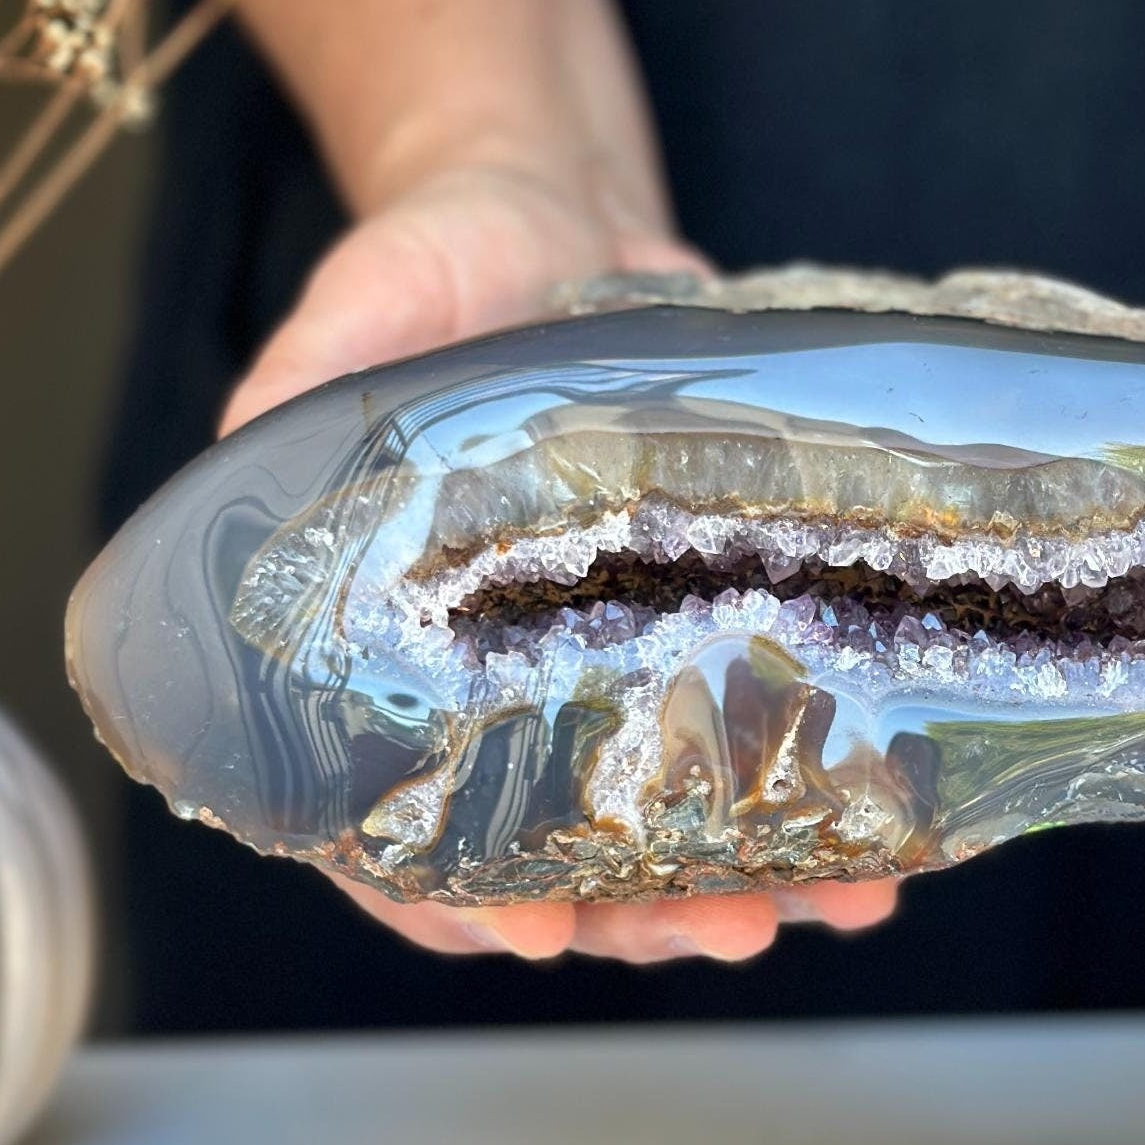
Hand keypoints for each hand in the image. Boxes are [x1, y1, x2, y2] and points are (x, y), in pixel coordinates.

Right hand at [224, 155, 899, 960]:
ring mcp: (615, 654)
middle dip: (642, 913)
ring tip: (837, 897)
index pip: (396, 823)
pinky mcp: (708, 610)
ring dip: (753, 876)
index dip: (451, 897)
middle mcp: (505, 676)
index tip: (534, 928)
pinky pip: (761, 727)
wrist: (560, 213)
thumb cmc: (437, 269)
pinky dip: (824, 791)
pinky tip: (892, 829)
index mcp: (390, 649)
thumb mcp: (352, 319)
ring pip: (673, 817)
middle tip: (725, 931)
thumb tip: (252, 471)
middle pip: (556, 850)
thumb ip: (298, 399)